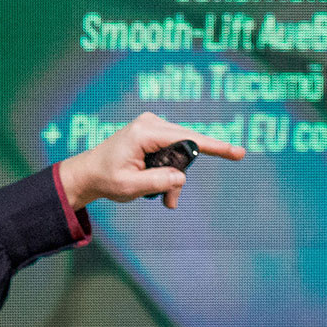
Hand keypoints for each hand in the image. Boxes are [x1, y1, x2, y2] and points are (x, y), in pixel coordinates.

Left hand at [58, 112, 244, 209]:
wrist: (88, 173)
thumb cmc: (106, 179)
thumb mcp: (130, 187)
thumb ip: (158, 182)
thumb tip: (181, 178)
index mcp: (144, 133)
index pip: (188, 139)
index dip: (215, 147)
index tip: (238, 152)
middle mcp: (151, 123)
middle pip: (187, 148)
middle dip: (182, 176)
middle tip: (170, 203)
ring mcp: (153, 126)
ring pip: (182, 154)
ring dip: (175, 178)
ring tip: (165, 201)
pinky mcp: (154, 133)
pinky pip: (174, 152)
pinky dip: (170, 172)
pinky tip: (161, 188)